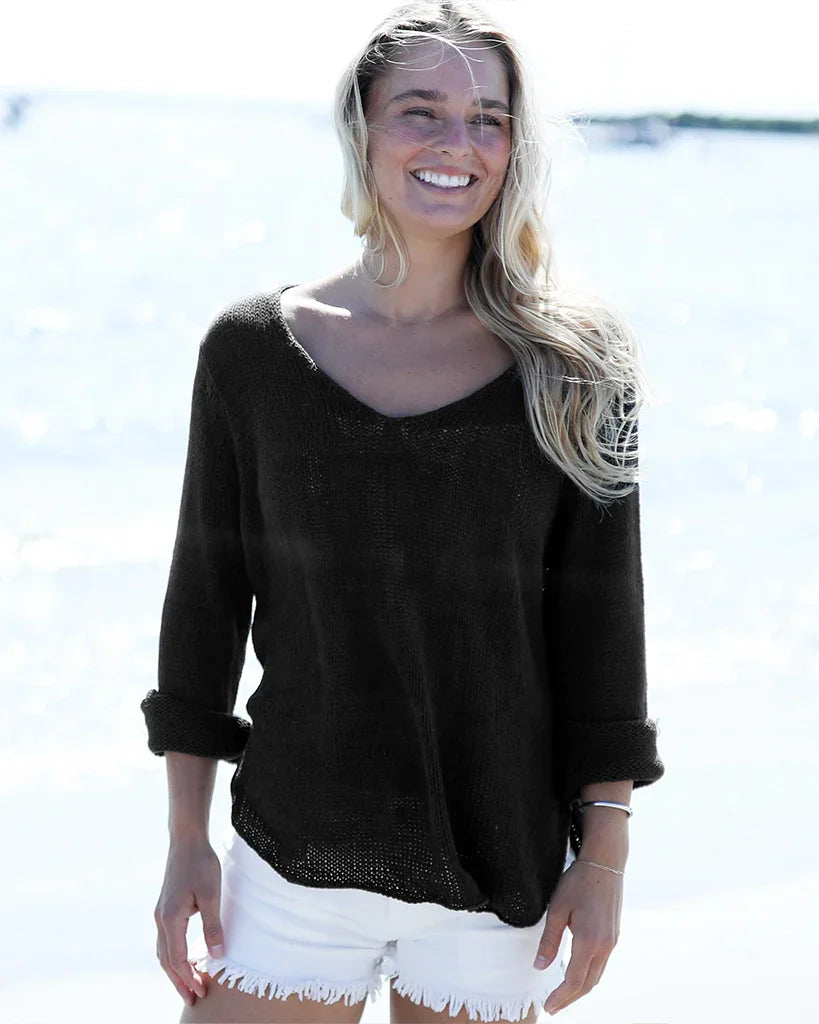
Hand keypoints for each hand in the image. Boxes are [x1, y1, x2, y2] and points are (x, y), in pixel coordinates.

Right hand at [153, 836, 224, 1005]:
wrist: (186, 840)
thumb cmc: (201, 864)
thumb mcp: (212, 895)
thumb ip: (212, 926)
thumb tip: (216, 955)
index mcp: (171, 919)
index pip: (178, 959)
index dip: (189, 978)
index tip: (201, 992)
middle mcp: (161, 920)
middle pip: (167, 960)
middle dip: (179, 981)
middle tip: (194, 999)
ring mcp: (160, 914)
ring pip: (164, 952)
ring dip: (176, 971)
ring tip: (190, 985)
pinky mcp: (165, 909)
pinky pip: (166, 941)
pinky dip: (174, 956)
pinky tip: (186, 960)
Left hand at [532, 858, 622, 1014]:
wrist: (605, 863)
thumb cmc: (578, 882)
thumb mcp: (557, 909)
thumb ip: (549, 941)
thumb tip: (540, 967)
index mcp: (589, 942)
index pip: (573, 981)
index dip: (560, 997)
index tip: (547, 1007)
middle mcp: (604, 946)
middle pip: (587, 984)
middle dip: (569, 999)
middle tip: (553, 1008)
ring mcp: (612, 942)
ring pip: (596, 976)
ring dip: (580, 989)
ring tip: (562, 996)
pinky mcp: (614, 936)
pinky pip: (601, 964)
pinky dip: (588, 976)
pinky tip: (577, 974)